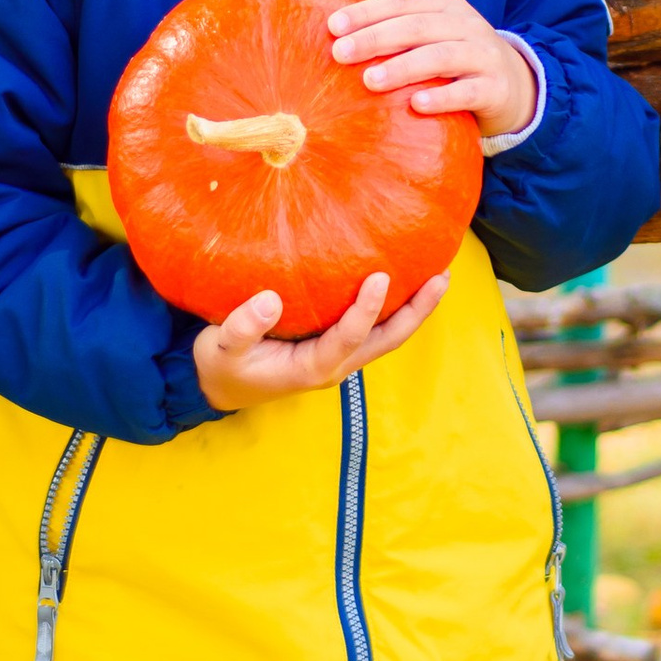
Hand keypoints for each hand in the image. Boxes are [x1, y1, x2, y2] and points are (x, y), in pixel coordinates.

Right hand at [193, 267, 447, 413]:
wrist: (219, 386)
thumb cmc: (220, 365)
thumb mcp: (219, 349)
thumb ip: (241, 328)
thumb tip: (269, 300)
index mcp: (312, 368)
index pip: (349, 338)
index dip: (367, 310)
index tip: (380, 277)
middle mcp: (335, 365)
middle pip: (388, 339)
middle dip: (417, 310)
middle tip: (442, 275)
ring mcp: (340, 358)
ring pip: (388, 335)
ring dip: (415, 308)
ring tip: (439, 273)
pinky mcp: (337, 347)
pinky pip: (375, 328)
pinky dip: (394, 306)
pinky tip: (404, 277)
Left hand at [328, 0, 536, 140]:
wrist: (513, 84)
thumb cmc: (457, 49)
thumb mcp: (427, 19)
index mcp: (445, 4)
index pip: (401, 1)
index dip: (367, 11)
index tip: (333, 26)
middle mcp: (466, 24)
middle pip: (416, 26)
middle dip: (376, 37)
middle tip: (340, 53)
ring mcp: (483, 55)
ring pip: (441, 57)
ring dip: (403, 68)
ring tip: (369, 81)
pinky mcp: (495, 88)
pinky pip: (468, 92)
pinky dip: (443, 97)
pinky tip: (417, 105)